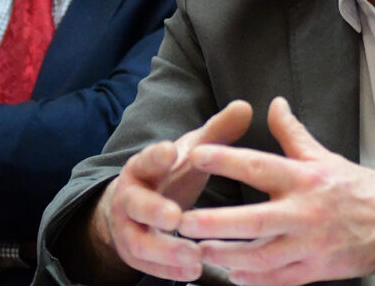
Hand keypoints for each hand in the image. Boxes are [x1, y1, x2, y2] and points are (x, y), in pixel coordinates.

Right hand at [92, 99, 253, 281]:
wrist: (136, 206)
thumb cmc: (171, 173)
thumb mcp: (191, 152)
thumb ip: (217, 132)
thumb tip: (246, 105)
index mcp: (143, 166)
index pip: (146, 159)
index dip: (156, 156)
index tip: (170, 153)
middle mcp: (130, 197)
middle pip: (137, 204)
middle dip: (154, 211)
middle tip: (177, 217)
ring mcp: (129, 228)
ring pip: (141, 241)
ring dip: (166, 251)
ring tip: (194, 257)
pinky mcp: (135, 253)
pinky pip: (148, 266)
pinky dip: (169, 271)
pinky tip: (192, 272)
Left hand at [179, 97, 374, 285]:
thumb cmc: (359, 188)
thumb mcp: (325, 157)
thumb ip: (293, 134)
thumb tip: (274, 103)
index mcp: (306, 179)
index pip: (258, 166)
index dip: (225, 160)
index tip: (195, 155)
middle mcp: (305, 213)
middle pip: (251, 220)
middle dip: (214, 223)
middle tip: (181, 221)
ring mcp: (309, 247)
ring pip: (258, 257)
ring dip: (225, 256)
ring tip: (198, 251)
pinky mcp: (314, 273)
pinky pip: (275, 280)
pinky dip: (251, 279)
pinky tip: (231, 274)